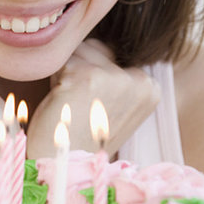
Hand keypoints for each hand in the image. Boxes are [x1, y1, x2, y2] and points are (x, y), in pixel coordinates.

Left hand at [26, 39, 160, 158]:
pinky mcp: (89, 78)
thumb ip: (113, 74)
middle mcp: (140, 82)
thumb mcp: (109, 104)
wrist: (61, 167)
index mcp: (151, 88)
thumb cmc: (79, 136)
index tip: (89, 107)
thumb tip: (100, 36)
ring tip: (70, 105)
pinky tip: (61, 104)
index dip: (88, 74)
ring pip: (77, 50)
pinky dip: (53, 79)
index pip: (109, 54)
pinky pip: (61, 60)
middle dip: (77, 70)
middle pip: (94, 47)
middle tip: (77, 106)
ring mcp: (116, 79)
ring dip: (64, 73)